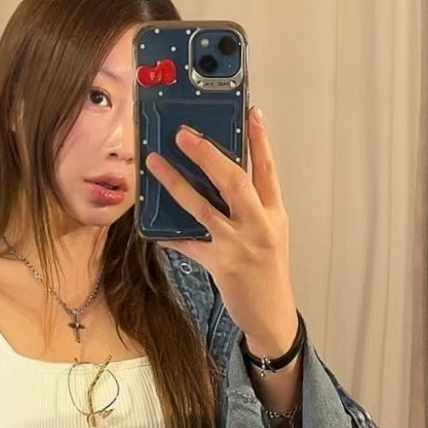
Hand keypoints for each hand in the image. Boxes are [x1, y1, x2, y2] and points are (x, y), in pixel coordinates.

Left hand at [145, 106, 296, 350]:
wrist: (272, 315)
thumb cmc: (268, 272)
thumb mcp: (269, 233)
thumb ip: (251, 207)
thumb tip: (220, 177)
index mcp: (273, 213)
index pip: (268, 169)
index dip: (260, 140)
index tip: (251, 112)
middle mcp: (259, 225)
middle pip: (235, 180)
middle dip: (208, 154)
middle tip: (185, 134)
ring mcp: (239, 245)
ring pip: (204, 207)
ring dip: (176, 183)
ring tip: (155, 163)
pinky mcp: (221, 265)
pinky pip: (188, 243)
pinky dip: (169, 234)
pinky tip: (154, 226)